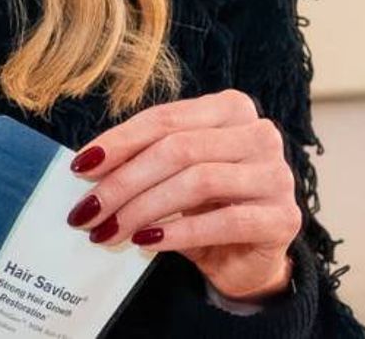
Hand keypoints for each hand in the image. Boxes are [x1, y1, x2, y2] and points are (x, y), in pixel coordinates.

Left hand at [65, 89, 301, 301]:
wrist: (250, 256)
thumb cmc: (206, 205)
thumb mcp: (173, 173)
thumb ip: (144, 159)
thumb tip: (88, 166)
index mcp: (230, 108)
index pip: (166, 118)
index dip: (120, 141)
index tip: (82, 166)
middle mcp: (259, 133)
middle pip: (178, 149)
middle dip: (125, 181)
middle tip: (88, 210)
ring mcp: (276, 174)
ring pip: (197, 181)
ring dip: (143, 208)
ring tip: (109, 230)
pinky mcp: (283, 217)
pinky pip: (223, 221)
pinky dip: (178, 232)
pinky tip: (146, 242)